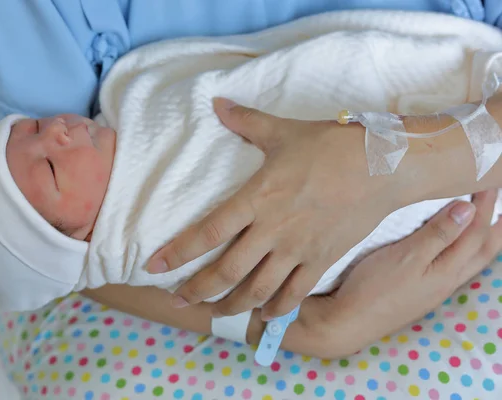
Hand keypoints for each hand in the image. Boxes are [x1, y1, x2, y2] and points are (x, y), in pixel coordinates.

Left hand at [147, 98, 408, 318]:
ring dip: (231, 305)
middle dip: (198, 290)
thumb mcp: (283, 131)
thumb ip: (245, 121)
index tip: (155, 266)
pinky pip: (294, 294)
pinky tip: (262, 314)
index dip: (178, 252)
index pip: (208, 232)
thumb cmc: (329, 146)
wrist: (381, 167)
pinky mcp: (321, 261)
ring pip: (257, 290)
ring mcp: (297, 250)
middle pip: (227, 271)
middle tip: (178, 301)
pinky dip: (275, 309)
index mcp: (257, 198)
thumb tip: (216, 103)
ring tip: (213, 312)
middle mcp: (272, 230)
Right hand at [290, 190, 501, 358]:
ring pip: (470, 260)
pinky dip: (463, 249)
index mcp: (447, 270)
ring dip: (482, 239)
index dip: (485, 206)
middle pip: (483, 250)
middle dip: (495, 224)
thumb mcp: (406, 256)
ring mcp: (433, 288)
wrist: (348, 321)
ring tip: (486, 221)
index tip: (488, 180)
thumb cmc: (374, 287)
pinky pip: (454, 266)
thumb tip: (468, 210)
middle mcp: (447, 281)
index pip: (476, 233)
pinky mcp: (419, 291)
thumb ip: (438, 234)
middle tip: (497, 200)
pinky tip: (452, 247)